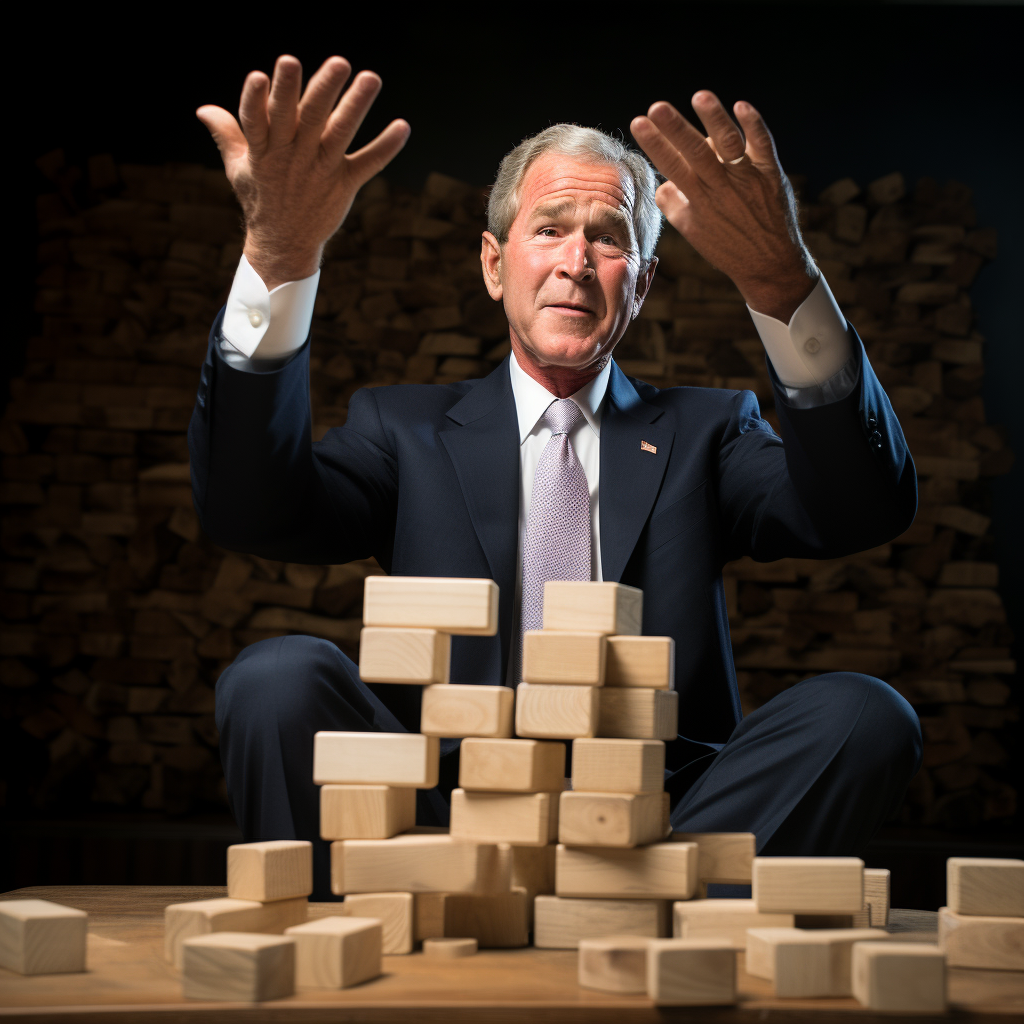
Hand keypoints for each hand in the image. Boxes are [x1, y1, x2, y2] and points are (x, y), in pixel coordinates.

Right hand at [197, 55, 409, 288]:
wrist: (283, 243)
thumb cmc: (261, 198)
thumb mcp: (239, 167)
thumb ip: (228, 133)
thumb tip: (204, 108)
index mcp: (265, 150)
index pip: (258, 120)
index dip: (257, 100)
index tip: (260, 76)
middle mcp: (294, 157)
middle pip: (307, 118)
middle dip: (319, 89)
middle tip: (337, 62)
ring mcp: (320, 170)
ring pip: (339, 134)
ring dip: (356, 106)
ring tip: (371, 78)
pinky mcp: (344, 184)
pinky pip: (368, 164)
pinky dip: (386, 147)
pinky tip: (403, 127)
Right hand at [631, 92, 815, 321]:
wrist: (770, 264)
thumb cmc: (727, 247)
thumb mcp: (693, 231)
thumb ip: (674, 204)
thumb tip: (662, 182)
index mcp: (699, 201)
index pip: (672, 166)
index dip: (655, 144)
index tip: (639, 123)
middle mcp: (722, 187)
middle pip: (695, 152)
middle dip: (675, 129)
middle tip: (656, 107)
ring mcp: (747, 178)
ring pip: (729, 143)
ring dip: (714, 119)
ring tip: (699, 96)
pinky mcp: (771, 173)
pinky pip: (762, 144)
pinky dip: (753, 125)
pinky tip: (741, 106)